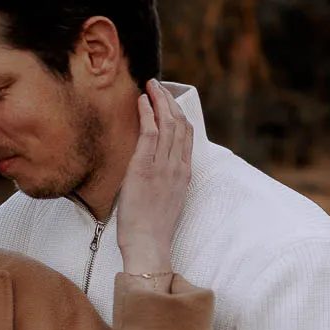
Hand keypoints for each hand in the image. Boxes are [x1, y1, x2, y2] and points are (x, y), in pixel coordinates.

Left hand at [117, 80, 192, 276]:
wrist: (148, 244)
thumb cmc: (153, 229)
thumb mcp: (168, 201)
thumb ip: (167, 181)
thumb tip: (157, 171)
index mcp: (184, 174)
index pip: (187, 135)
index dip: (179, 113)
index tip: (170, 100)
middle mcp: (177, 166)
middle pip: (179, 123)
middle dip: (169, 100)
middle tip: (159, 85)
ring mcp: (163, 166)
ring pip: (167, 123)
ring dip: (159, 100)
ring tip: (151, 85)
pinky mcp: (144, 167)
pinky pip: (149, 133)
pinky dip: (147, 113)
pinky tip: (142, 101)